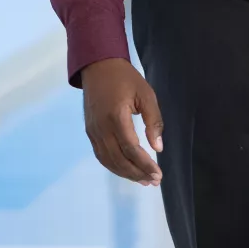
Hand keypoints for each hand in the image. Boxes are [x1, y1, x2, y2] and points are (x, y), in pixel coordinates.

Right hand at [81, 58, 163, 186]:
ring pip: (108, 160)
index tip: (158, 174)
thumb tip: (158, 147)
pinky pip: (101, 155)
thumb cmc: (125, 78)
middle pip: (119, 159)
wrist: (98, 66)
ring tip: (142, 180)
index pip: (131, 149)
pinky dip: (114, 166)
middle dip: (137, 173)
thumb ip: (154, 121)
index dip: (145, 164)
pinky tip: (126, 170)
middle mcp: (101, 128)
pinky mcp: (90, 132)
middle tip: (153, 181)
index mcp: (116, 117)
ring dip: (125, 173)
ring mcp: (93, 131)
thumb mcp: (146, 94)